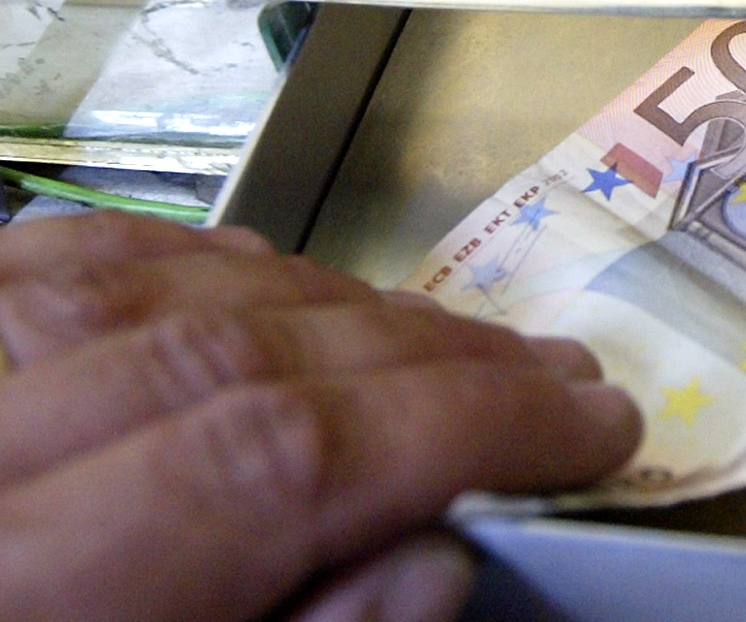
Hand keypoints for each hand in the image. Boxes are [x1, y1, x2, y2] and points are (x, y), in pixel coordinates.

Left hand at [0, 213, 640, 621]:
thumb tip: (427, 558)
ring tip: (444, 341)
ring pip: (138, 286)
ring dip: (326, 305)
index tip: (585, 422)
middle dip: (422, 359)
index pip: (269, 459)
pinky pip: (44, 261)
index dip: (461, 422)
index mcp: (9, 605)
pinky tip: (272, 285)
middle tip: (552, 378)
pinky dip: (184, 264)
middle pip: (221, 357)